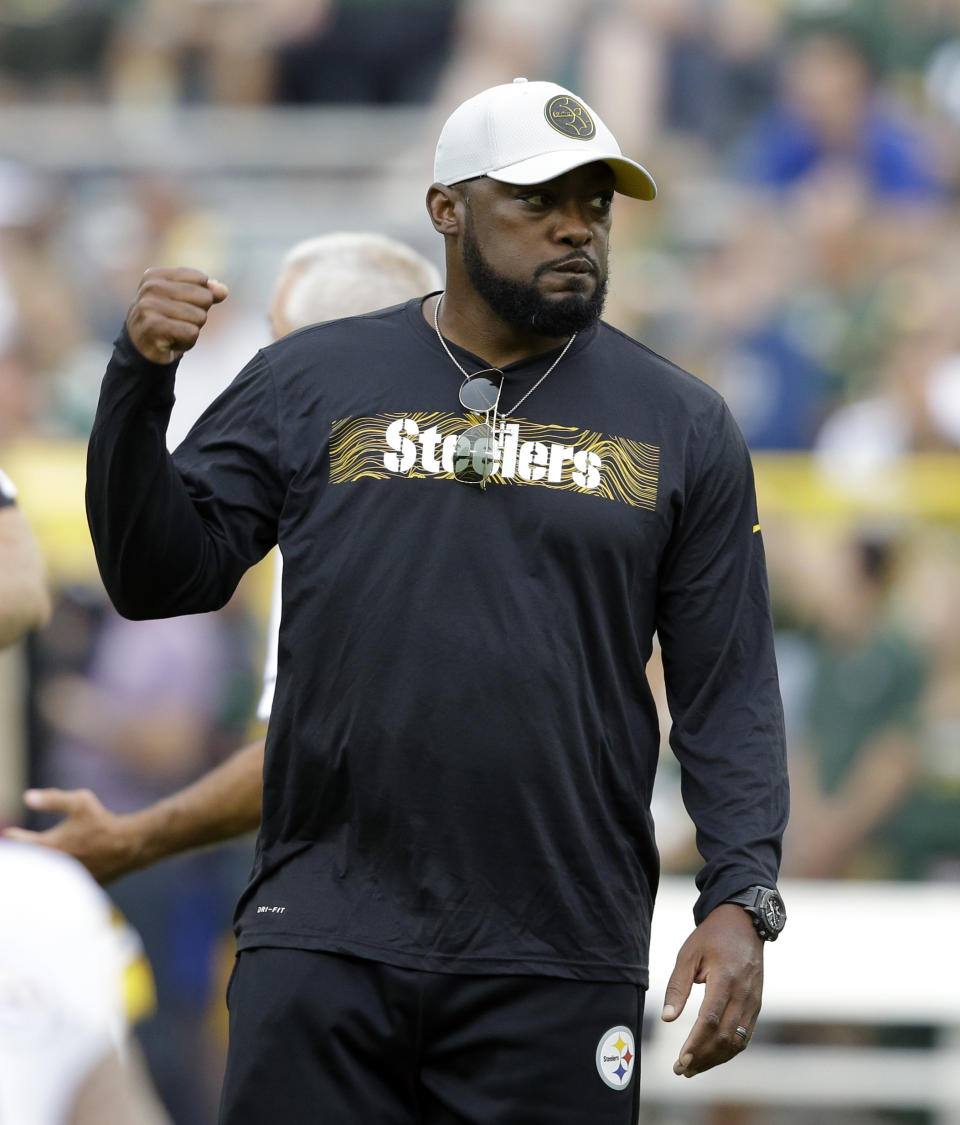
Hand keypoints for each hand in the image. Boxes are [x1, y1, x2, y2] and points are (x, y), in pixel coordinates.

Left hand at [3, 788, 139, 883]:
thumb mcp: (80, 802)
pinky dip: (57, 876)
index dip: (14, 838)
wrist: (129, 846)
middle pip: (29, 863)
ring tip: (41, 858)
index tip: (9, 833)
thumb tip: (26, 797)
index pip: (20, 844)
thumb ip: (52, 799)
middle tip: (21, 848)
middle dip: (24, 855)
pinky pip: (61, 883)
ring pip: (45, 875)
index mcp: (50, 846)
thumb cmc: (103, 822)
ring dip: (41, 867)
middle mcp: (54, 865)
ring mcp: (65, 879)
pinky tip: (63, 867)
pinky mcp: (76, 886)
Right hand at [126, 267, 228, 364]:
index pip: (201, 279)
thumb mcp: (186, 302)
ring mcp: (150, 306)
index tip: (179, 307)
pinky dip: (188, 342)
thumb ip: (207, 292)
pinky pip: (192, 332)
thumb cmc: (167, 322)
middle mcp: (151, 287)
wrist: (142, 350)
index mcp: (156, 275)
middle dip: (198, 315)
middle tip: (177, 322)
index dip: (200, 298)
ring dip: (192, 330)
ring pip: (200, 317)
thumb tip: (223, 290)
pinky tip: (172, 342)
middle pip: (204, 297)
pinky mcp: (153, 327)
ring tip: (173, 332)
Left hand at [661, 903, 762, 1076]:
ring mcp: (753, 1002)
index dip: (695, 1044)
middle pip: (725, 1037)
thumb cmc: (712, 937)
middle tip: (681, 1070)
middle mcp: (743, 995)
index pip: (710, 1021)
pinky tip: (712, 1056)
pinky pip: (745, 1035)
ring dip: (716, 1059)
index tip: (680, 1060)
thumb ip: (677, 986)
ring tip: (693, 1068)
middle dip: (703, 1058)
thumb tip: (667, 1017)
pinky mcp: (756, 1005)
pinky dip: (729, 1050)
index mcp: (725, 980)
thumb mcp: (688, 954)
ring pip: (737, 1041)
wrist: (744, 924)